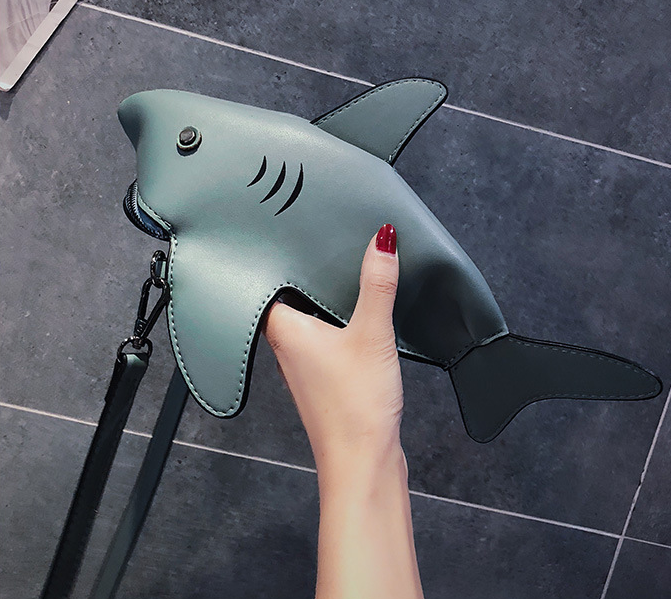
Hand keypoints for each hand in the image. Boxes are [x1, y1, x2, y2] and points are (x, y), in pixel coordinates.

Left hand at [263, 224, 402, 468]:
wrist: (362, 462)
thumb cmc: (355, 406)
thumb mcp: (371, 333)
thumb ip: (377, 284)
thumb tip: (382, 240)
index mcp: (285, 330)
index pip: (264, 284)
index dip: (273, 259)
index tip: (282, 233)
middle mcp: (286, 347)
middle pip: (285, 301)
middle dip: (301, 277)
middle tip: (316, 246)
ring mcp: (302, 366)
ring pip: (303, 322)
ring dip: (318, 303)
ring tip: (335, 275)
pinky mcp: (322, 380)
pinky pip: (321, 341)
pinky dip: (332, 326)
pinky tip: (352, 321)